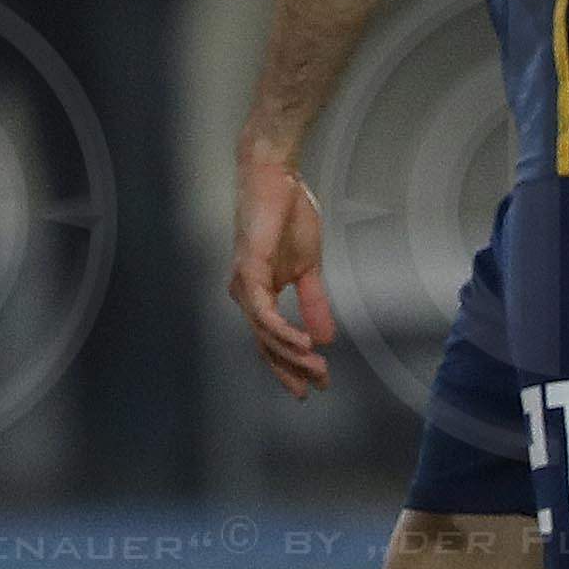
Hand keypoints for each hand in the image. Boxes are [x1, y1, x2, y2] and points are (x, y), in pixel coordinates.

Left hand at [230, 144, 335, 398]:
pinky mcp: (248, 269)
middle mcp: (245, 294)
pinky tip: (302, 343)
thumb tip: (325, 338)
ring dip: (291, 354)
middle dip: (293, 369)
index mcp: (258, 295)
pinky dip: (281, 329)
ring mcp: (243, 283)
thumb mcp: (310, 270)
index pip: (272, 341)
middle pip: (266, 344)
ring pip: (264, 333)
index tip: (314, 388)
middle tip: (318, 387)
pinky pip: (262, 309)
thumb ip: (314, 303)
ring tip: (316, 368)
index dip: (291, 366)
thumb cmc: (289, 218)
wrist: (278, 180)